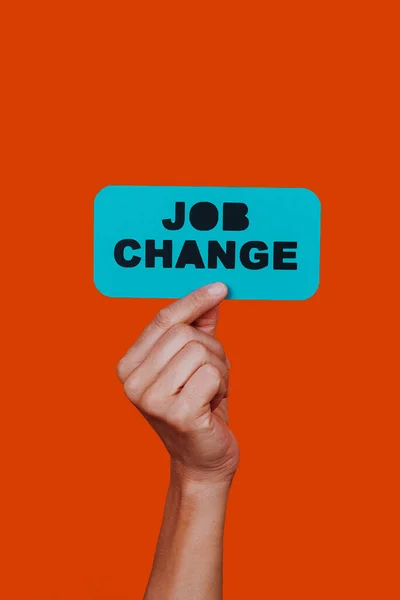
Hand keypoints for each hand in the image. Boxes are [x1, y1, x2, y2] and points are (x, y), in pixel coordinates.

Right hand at [116, 282, 239, 484]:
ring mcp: (151, 399)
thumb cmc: (199, 405)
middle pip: (185, 333)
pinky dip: (222, 386)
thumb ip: (199, 327)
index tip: (220, 287)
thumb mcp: (195, 362)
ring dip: (220, 370)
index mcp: (129, 365)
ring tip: (211, 392)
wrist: (203, 458)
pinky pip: (212, 374)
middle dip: (212, 349)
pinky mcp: (177, 414)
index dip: (193, 300)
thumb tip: (213, 293)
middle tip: (214, 374)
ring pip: (201, 352)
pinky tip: (212, 404)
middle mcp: (132, 382)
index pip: (163, 319)